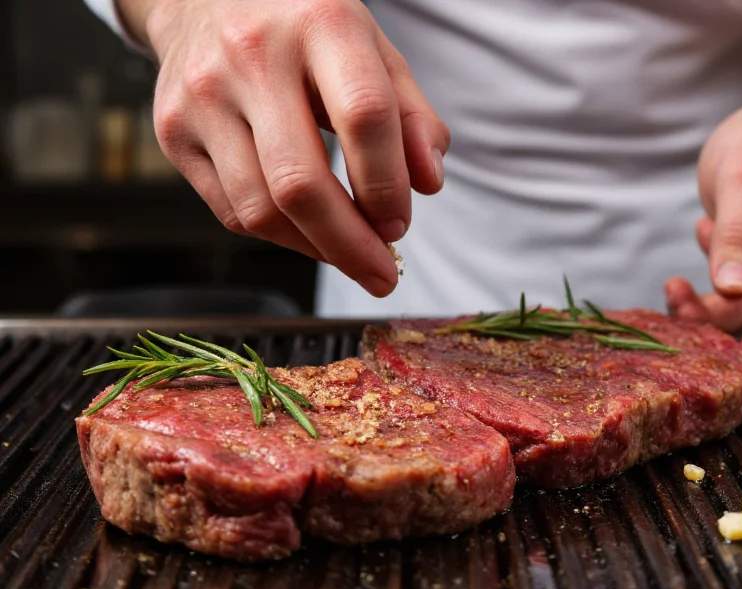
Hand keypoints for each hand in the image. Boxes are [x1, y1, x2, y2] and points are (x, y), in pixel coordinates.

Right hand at [143, 0, 449, 296]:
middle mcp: (251, 55)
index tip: (400, 223)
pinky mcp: (174, 131)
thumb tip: (430, 184)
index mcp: (319, 22)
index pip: (364, 116)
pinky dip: (279, 236)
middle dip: (350, 245)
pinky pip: (232, 210)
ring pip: (260, 208)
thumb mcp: (372, 49)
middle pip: (301, 182)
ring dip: (315, 249)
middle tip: (382, 273)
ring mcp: (202, 95)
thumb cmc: (303, 28)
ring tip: (349, 255)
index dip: (388, 184)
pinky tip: (309, 235)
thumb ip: (412, 115)